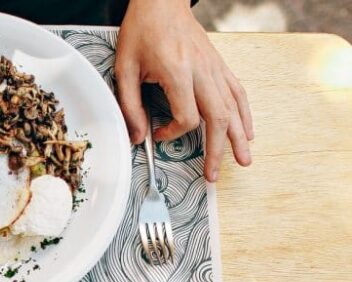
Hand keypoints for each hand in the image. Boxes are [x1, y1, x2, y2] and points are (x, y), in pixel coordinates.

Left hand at [115, 0, 253, 181]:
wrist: (161, 2)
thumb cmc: (142, 31)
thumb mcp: (125, 68)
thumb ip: (129, 105)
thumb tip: (137, 136)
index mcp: (178, 73)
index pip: (186, 117)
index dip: (172, 133)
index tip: (157, 135)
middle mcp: (202, 71)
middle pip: (218, 118)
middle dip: (218, 150)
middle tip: (213, 174)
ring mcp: (215, 68)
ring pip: (233, 107)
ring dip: (238, 137)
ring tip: (243, 161)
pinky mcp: (219, 65)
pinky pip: (238, 92)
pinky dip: (244, 114)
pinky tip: (246, 131)